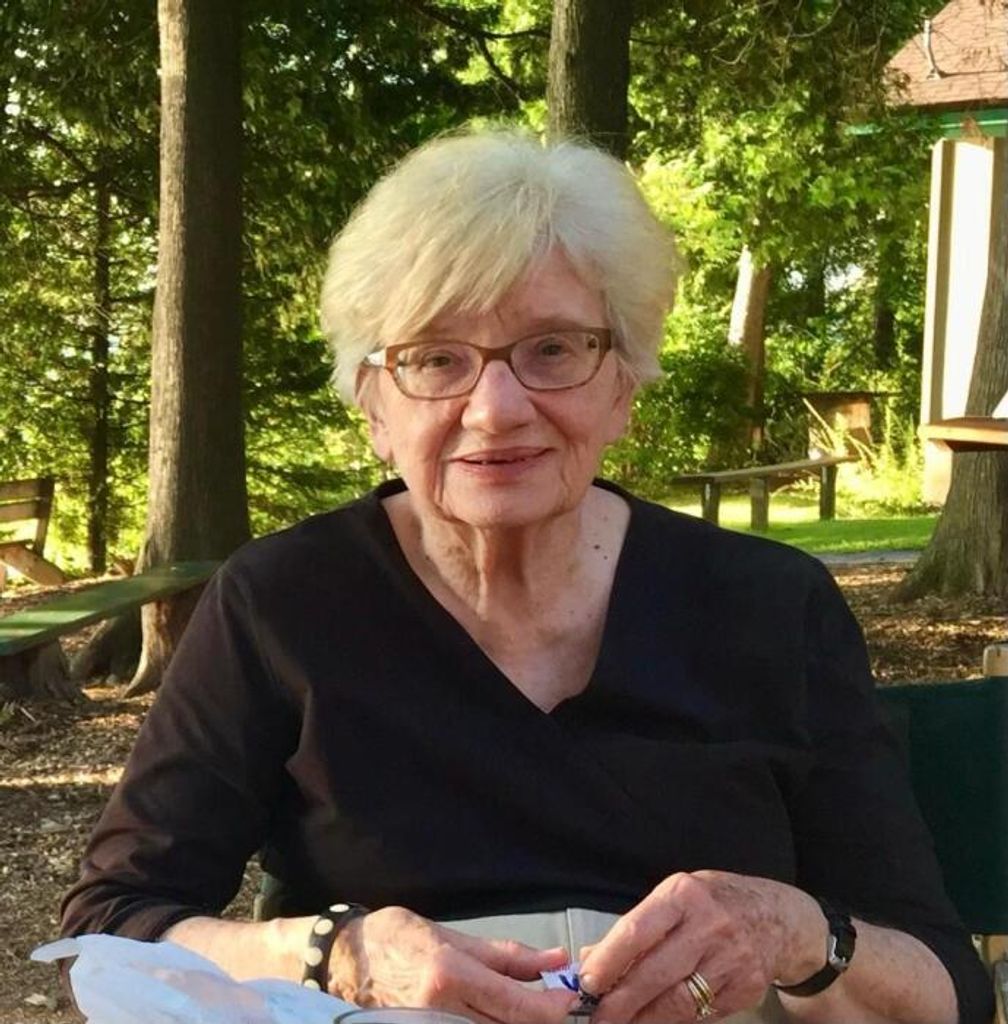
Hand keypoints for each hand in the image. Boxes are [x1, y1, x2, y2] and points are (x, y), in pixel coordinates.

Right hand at [327, 905, 579, 1023]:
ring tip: (531, 1010)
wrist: (344, 961)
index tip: (574, 999)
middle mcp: (439, 1011)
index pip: (514, 1005)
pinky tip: (499, 1017)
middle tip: (560, 1007)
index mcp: (449, 975)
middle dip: (540, 1021)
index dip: (552, 1008)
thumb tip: (556, 960)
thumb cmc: (399, 939)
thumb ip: (507, 956)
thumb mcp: (455, 937)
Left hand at [577, 872, 826, 1023]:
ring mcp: (731, 960)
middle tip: (595, 1016)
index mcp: (683, 895)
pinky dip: (674, 1021)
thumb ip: (637, 928)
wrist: (778, 916)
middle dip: (620, 1001)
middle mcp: (709, 926)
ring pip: (678, 1002)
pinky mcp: (746, 989)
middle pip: (655, 974)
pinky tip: (655, 1021)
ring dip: (644, 1019)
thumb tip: (591, 958)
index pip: (637, 931)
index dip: (608, 961)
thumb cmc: (713, 903)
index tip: (586, 983)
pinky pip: (702, 1014)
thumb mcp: (675, 899)